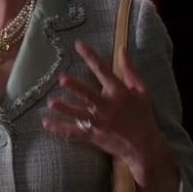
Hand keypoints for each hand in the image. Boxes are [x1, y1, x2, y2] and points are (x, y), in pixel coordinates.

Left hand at [42, 40, 170, 185]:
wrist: (145, 147)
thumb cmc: (143, 115)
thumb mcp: (141, 90)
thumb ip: (129, 70)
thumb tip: (121, 48)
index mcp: (119, 92)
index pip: (103, 70)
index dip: (91, 56)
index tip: (78, 44)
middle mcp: (108, 107)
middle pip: (89, 95)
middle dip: (76, 87)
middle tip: (62, 79)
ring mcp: (100, 123)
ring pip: (79, 115)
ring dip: (65, 109)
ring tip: (51, 103)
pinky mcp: (94, 136)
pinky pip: (75, 132)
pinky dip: (60, 128)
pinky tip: (47, 123)